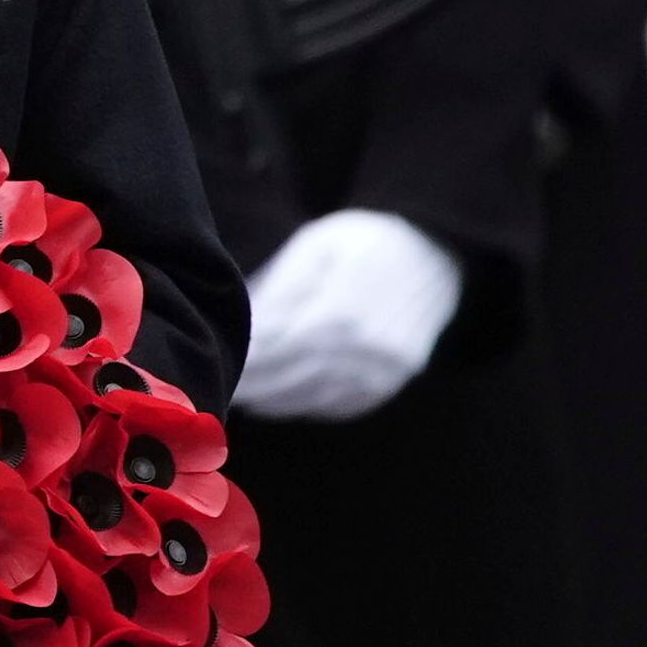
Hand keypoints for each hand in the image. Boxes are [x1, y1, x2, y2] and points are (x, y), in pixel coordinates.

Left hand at [232, 208, 463, 421]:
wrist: (433, 251)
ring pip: (314, 397)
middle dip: (251, 386)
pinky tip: (282, 401)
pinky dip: (309, 406)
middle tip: (221, 389)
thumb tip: (239, 324)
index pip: (273, 347)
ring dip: (274, 402)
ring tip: (244, 398)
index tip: (213, 362)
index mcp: (338, 311)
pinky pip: (343, 405)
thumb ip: (277, 288)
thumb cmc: (362, 241)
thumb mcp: (314, 246)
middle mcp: (364, 347)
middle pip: (290, 378)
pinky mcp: (395, 379)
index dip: (242, 359)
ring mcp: (384, 368)